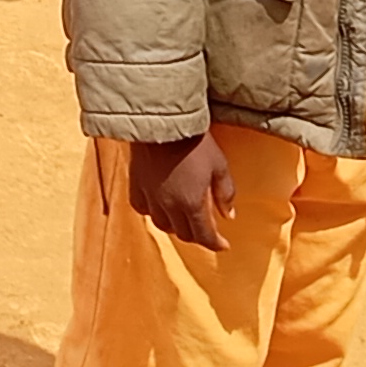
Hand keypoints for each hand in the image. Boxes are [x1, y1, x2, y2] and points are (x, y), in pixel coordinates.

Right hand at [127, 134, 234, 249]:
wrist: (163, 121)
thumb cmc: (194, 142)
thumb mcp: (219, 166)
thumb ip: (225, 193)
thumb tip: (229, 215)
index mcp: (191, 204)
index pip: (204, 236)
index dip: (215, 243)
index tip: (223, 244)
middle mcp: (169, 206)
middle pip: (184, 234)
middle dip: (198, 235)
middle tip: (207, 230)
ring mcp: (150, 197)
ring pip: (163, 225)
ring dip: (176, 226)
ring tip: (184, 218)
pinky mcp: (136, 185)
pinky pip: (143, 209)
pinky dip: (153, 212)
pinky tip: (159, 206)